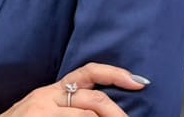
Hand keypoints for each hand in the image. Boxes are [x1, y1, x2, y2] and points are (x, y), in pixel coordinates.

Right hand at [0, 62, 148, 115]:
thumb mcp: (44, 109)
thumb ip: (70, 105)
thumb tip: (104, 111)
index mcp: (52, 90)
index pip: (88, 72)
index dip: (115, 73)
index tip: (139, 82)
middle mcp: (48, 96)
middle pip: (94, 98)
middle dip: (117, 112)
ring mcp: (43, 112)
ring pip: (87, 116)